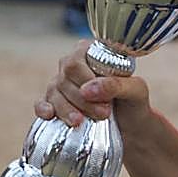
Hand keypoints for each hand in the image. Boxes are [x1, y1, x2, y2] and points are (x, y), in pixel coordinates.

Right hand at [34, 39, 150, 127]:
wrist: (130, 124)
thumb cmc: (134, 100)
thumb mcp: (136, 90)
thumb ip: (117, 85)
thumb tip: (88, 89)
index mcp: (92, 52)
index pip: (77, 61)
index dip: (87, 81)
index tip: (105, 100)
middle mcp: (73, 64)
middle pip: (64, 78)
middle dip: (82, 99)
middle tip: (103, 113)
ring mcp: (61, 82)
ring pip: (54, 92)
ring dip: (67, 109)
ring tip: (83, 122)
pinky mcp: (54, 101)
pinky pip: (41, 102)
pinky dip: (43, 109)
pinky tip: (50, 116)